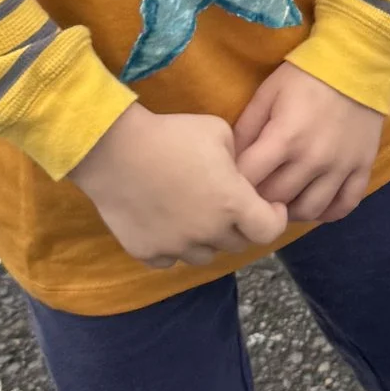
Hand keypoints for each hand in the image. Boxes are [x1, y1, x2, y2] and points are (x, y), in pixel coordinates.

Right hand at [71, 102, 287, 268]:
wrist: (114, 148)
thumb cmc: (171, 133)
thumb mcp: (219, 131)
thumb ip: (239, 158)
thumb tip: (242, 173)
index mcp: (232, 203)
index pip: (270, 230)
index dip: (275, 219)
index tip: (271, 208)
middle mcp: (208, 232)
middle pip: (238, 243)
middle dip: (241, 226)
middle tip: (230, 206)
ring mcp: (176, 246)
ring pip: (205, 255)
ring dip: (208, 239)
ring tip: (197, 215)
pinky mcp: (147, 252)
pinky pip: (170, 259)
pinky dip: (174, 246)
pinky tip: (167, 223)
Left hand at [231, 58, 385, 230]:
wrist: (358, 61)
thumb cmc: (306, 75)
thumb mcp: (267, 92)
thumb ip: (246, 128)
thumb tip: (230, 160)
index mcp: (285, 138)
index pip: (249, 179)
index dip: (234, 182)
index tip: (230, 180)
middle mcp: (313, 159)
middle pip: (276, 199)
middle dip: (258, 199)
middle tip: (253, 193)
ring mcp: (341, 166)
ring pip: (310, 210)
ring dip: (290, 211)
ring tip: (282, 202)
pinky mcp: (363, 167)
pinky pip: (345, 205)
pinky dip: (327, 213)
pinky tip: (314, 205)